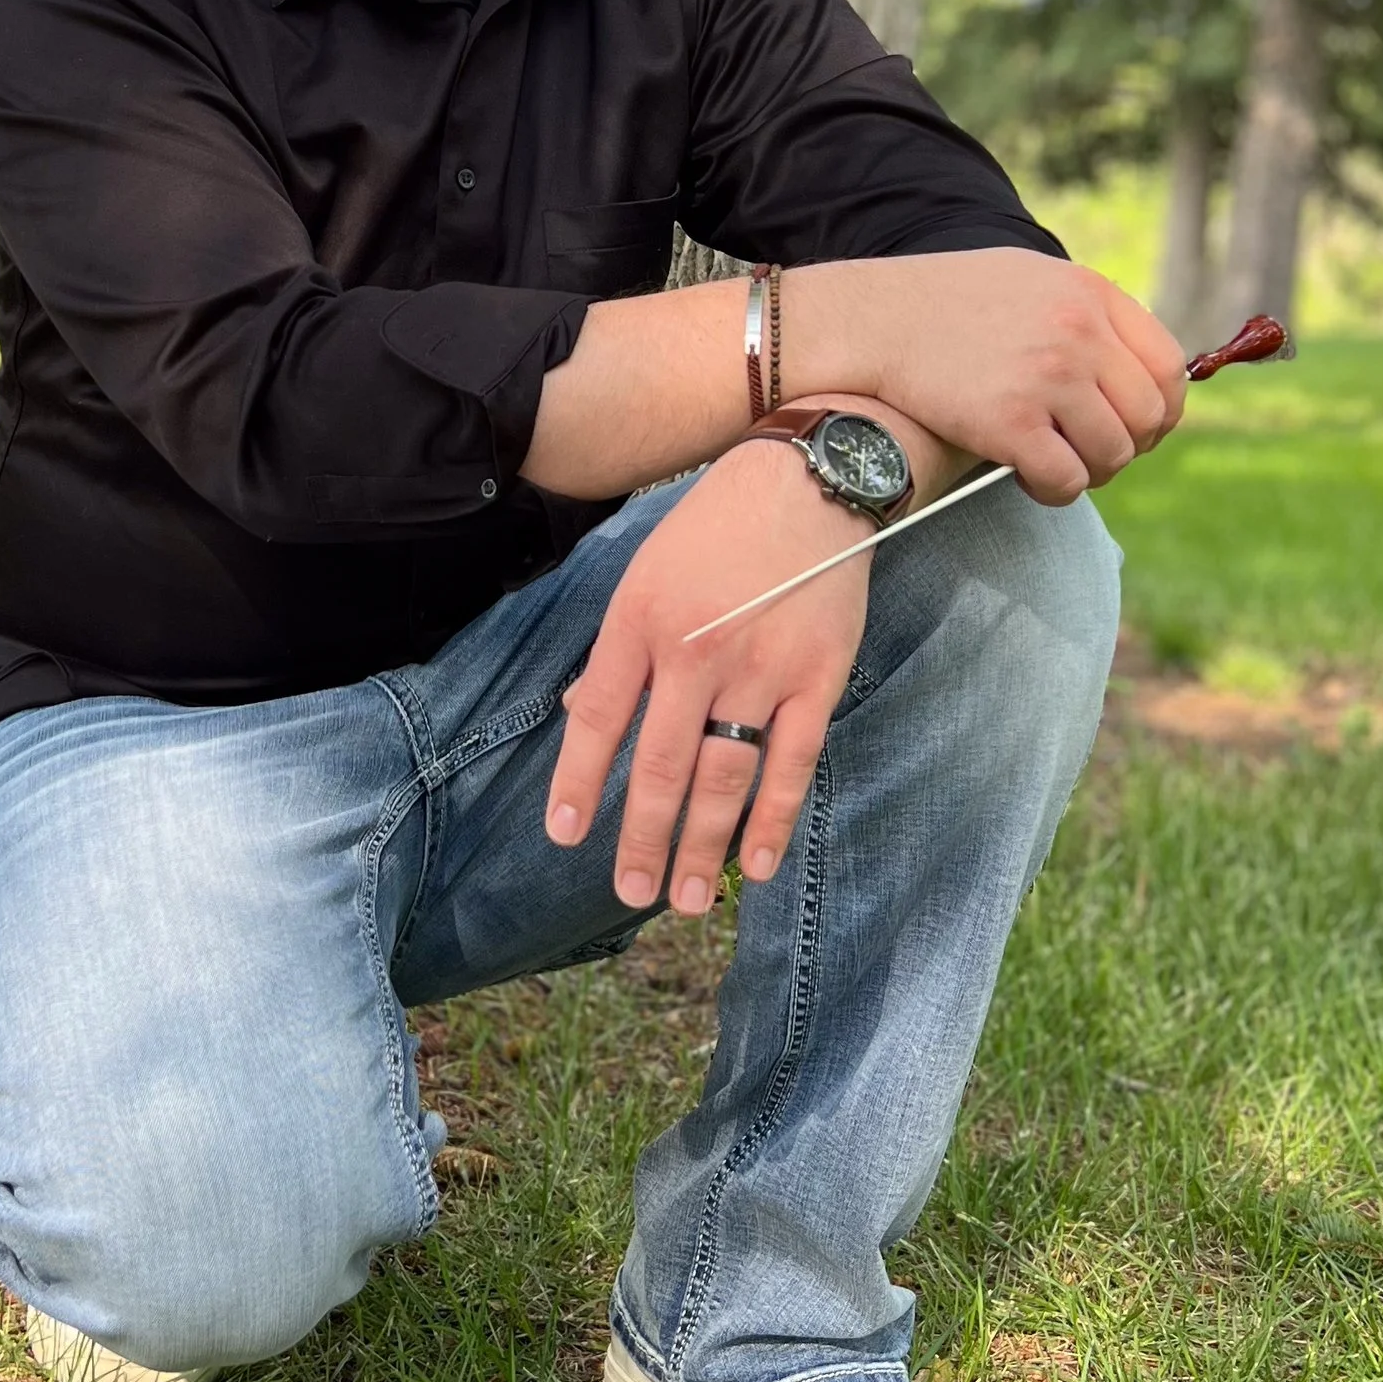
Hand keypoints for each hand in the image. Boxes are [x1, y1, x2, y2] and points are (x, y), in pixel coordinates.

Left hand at [545, 443, 870, 914]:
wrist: (808, 482)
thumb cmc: (716, 526)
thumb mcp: (644, 571)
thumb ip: (616, 648)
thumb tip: (575, 714)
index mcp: (641, 619)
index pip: (598, 717)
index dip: (579, 781)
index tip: (566, 835)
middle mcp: (696, 650)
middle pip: (661, 765)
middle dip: (643, 838)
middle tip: (630, 892)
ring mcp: (760, 669)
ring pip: (723, 777)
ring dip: (703, 846)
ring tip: (687, 899)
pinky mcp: (817, 680)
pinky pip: (791, 764)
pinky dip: (773, 819)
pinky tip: (756, 864)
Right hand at [783, 250, 1183, 501]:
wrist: (868, 321)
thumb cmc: (943, 305)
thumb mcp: (1027, 279)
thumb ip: (1084, 312)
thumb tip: (1136, 367)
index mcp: (1088, 292)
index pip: (1167, 364)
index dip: (1160, 408)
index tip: (1136, 428)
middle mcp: (1077, 331)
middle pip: (1147, 415)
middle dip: (1126, 447)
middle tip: (1089, 454)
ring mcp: (1047, 377)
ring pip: (1113, 453)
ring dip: (1091, 472)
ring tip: (1054, 464)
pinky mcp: (1009, 423)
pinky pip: (1066, 480)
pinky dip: (1054, 491)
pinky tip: (1025, 478)